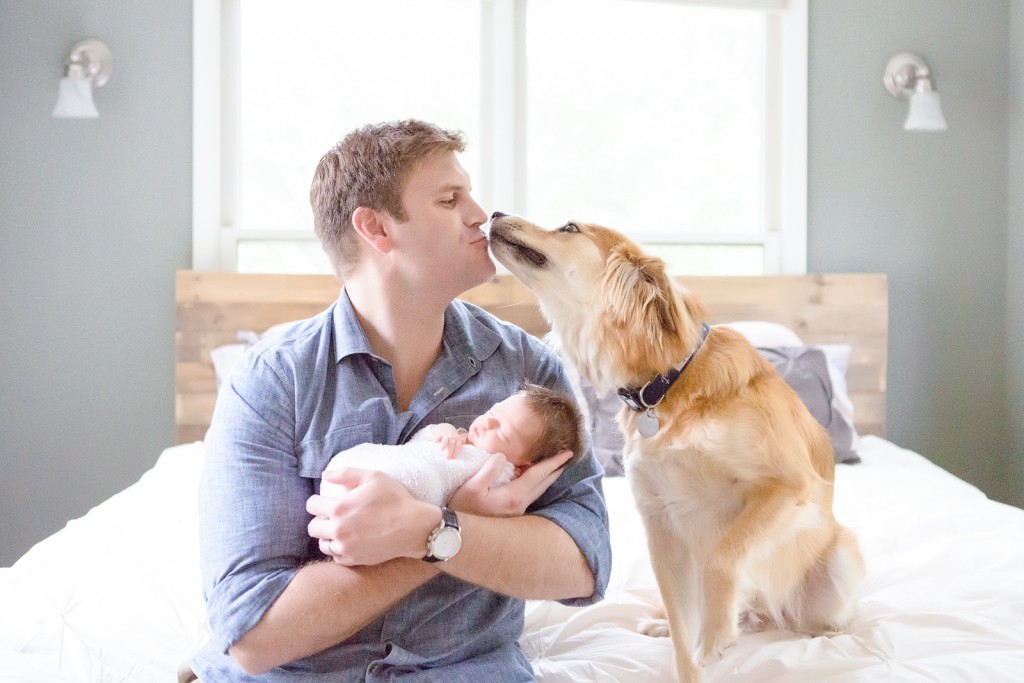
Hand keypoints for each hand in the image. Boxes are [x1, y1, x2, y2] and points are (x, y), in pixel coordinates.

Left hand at [307, 467, 436, 565]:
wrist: (414, 527)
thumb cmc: (396, 499)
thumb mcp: (373, 477)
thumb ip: (346, 473)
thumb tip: (325, 475)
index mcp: (339, 507)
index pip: (311, 506)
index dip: (318, 501)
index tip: (326, 502)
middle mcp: (338, 530)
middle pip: (312, 527)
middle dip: (320, 520)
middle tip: (334, 516)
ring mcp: (345, 547)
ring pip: (322, 544)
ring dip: (328, 536)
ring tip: (342, 530)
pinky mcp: (354, 560)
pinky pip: (336, 557)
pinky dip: (340, 550)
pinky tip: (351, 541)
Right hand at [433, 424, 463, 459]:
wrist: (446, 428)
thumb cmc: (452, 439)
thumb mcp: (456, 441)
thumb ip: (456, 449)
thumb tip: (454, 460)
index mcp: (457, 440)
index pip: (458, 446)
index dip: (456, 452)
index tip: (453, 458)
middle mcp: (452, 437)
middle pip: (452, 444)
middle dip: (450, 451)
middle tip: (447, 458)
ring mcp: (446, 435)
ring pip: (446, 439)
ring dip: (444, 444)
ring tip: (441, 449)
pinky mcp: (440, 434)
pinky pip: (438, 436)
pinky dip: (437, 439)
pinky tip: (435, 443)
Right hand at [448, 450, 573, 516]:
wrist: (455, 533)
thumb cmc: (460, 508)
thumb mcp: (472, 486)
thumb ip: (489, 469)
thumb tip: (502, 456)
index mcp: (513, 496)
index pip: (538, 475)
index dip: (553, 462)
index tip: (568, 453)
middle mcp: (519, 506)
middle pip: (542, 484)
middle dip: (555, 470)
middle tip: (567, 458)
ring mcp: (515, 513)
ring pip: (537, 492)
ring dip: (547, 479)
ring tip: (554, 469)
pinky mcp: (509, 516)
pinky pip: (529, 496)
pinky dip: (536, 486)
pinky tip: (532, 483)